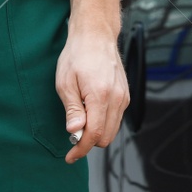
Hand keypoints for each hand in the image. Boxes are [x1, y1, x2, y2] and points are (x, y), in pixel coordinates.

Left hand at [56, 27, 129, 163]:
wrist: (96, 35)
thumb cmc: (78, 55)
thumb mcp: (65, 83)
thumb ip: (72, 110)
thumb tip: (75, 132)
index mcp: (100, 96)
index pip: (94, 135)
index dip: (81, 150)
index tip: (70, 157)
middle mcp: (117, 98)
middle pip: (106, 137)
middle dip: (89, 143)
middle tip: (72, 134)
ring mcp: (123, 96)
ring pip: (113, 130)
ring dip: (97, 133)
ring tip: (80, 120)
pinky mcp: (125, 94)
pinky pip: (116, 118)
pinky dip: (104, 123)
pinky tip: (91, 112)